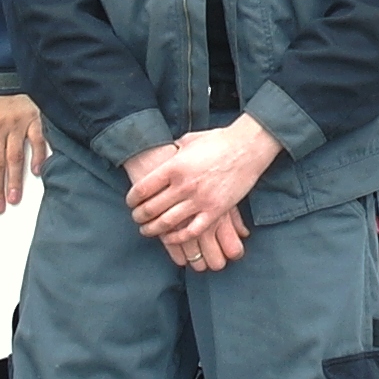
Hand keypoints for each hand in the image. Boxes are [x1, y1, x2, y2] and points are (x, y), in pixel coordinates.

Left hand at [124, 118, 280, 270]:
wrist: (247, 147)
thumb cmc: (218, 141)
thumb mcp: (188, 141)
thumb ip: (172, 152)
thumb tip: (161, 156)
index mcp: (173, 166)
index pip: (141, 189)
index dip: (131, 199)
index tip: (130, 203)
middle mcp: (183, 185)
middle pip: (150, 208)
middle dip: (139, 216)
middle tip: (136, 218)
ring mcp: (199, 200)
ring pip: (167, 223)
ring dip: (152, 229)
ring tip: (147, 230)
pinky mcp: (215, 211)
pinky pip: (191, 231)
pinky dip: (177, 238)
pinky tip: (170, 237)